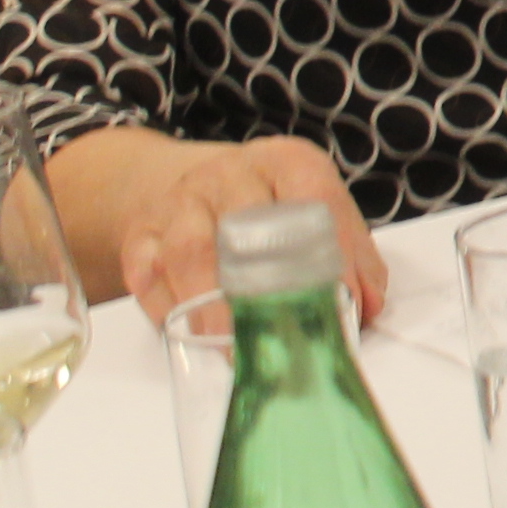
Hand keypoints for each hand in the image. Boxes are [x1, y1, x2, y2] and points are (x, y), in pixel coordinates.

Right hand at [116, 137, 386, 322]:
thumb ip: (349, 252)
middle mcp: (228, 175)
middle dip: (268, 284)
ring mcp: (178, 204)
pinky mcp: (138, 238)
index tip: (343, 303)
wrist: (176, 180)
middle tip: (284, 331)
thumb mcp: (312, 207)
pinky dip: (169, 309)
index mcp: (285, 162)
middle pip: (247, 224)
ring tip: (233, 345)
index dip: (333, 253)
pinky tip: (189, 333)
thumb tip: (368, 306)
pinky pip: (147, 276)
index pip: (315, 199)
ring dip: (213, 304)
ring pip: (191, 251)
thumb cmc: (261, 204)